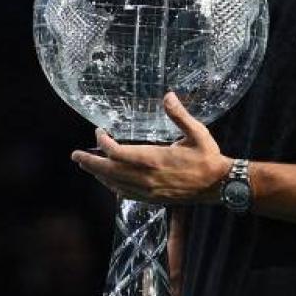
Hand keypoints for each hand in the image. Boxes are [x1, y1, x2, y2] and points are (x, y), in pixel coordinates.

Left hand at [72, 92, 231, 204]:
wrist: (219, 185)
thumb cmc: (208, 157)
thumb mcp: (197, 132)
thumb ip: (180, 115)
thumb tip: (168, 96)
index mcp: (154, 159)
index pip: (116, 152)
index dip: (102, 143)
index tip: (99, 132)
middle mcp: (147, 177)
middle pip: (109, 171)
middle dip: (90, 162)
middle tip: (76, 155)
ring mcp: (149, 191)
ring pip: (115, 184)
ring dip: (99, 175)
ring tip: (88, 165)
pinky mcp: (154, 199)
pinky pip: (126, 194)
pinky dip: (113, 186)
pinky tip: (110, 182)